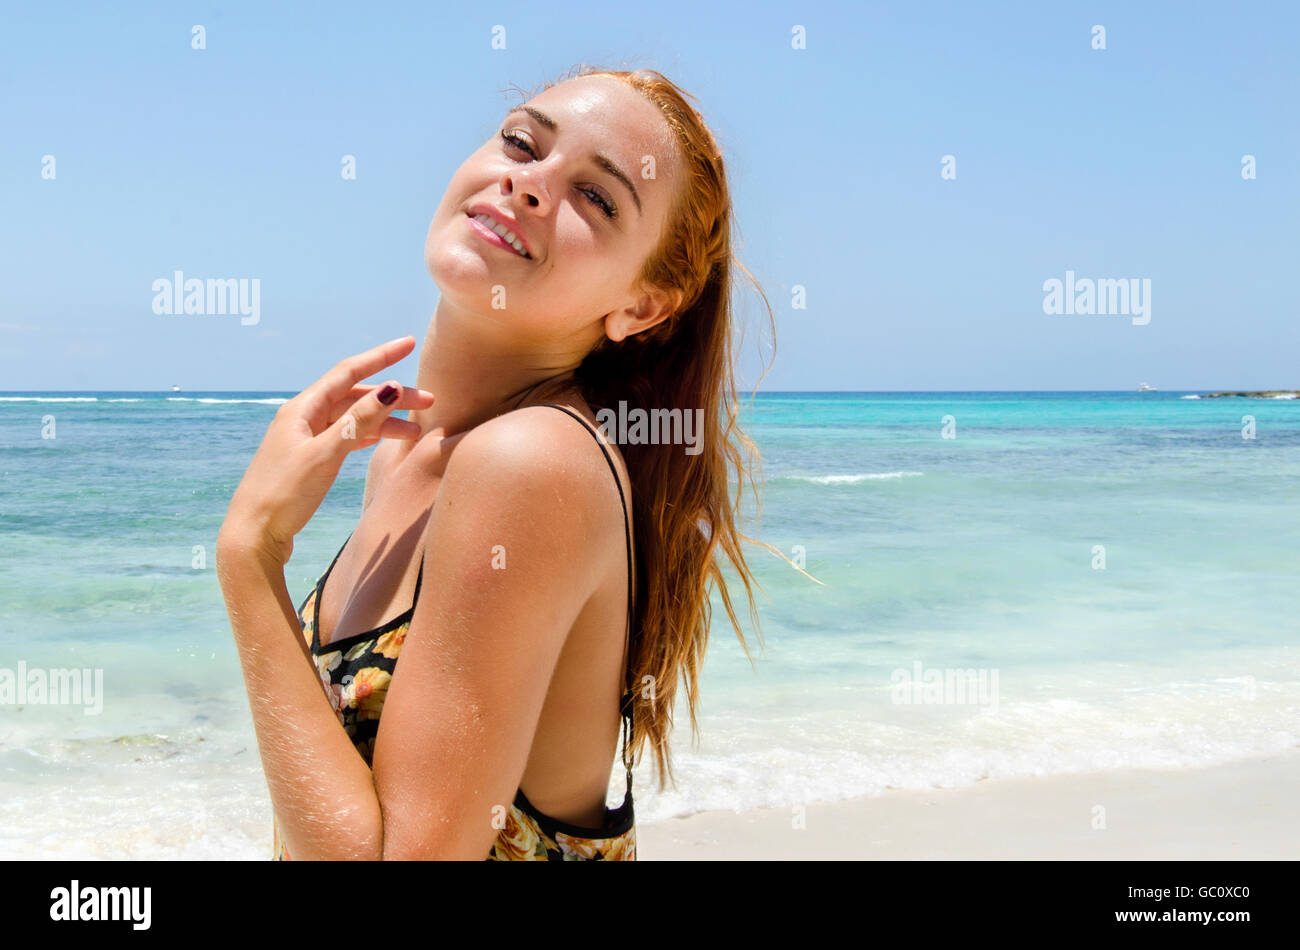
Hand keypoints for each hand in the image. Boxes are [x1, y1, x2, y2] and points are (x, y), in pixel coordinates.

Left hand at [219, 336, 433, 565]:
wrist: (254, 536)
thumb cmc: (283, 494)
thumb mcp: (325, 454)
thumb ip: (359, 421)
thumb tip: (392, 388)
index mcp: (302, 409)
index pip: (348, 372)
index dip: (380, 357)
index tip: (409, 343)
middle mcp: (303, 418)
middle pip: (355, 396)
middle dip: (392, 396)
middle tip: (429, 401)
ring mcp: (307, 439)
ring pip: (353, 418)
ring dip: (385, 420)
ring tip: (416, 429)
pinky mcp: (311, 461)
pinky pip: (347, 437)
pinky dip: (370, 435)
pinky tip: (387, 440)